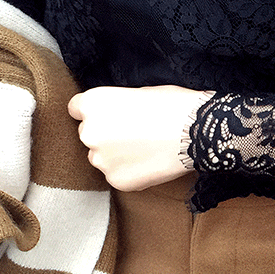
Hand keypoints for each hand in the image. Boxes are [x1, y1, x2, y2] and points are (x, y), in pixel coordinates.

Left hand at [68, 85, 208, 191]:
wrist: (197, 132)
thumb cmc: (173, 105)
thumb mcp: (138, 93)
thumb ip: (115, 105)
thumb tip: (113, 116)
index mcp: (93, 103)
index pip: (76, 109)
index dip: (96, 111)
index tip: (111, 115)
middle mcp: (89, 132)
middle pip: (88, 134)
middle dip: (106, 134)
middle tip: (135, 132)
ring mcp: (101, 160)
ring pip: (101, 157)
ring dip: (115, 154)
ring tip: (145, 148)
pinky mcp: (116, 180)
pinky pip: (116, 174)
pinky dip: (130, 170)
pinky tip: (150, 161)